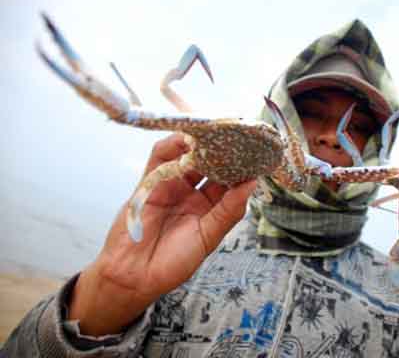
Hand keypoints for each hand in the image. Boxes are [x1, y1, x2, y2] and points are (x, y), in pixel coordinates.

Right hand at [68, 133, 255, 335]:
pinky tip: (186, 137)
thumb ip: (228, 211)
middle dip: (223, 150)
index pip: (230, 181)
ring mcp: (172, 185)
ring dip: (200, 143)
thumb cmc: (173, 263)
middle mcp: (192, 193)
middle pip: (211, 164)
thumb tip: (251, 184)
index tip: (257, 153)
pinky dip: (172, 144)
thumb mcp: (208, 237)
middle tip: (238, 133)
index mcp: (210, 207)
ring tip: (214, 131)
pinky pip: (160, 157)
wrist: (133, 276)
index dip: (242, 168)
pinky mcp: (149, 182)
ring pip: (187, 156)